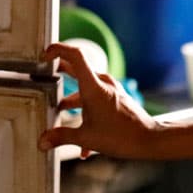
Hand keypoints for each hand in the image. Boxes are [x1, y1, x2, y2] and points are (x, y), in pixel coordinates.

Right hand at [35, 42, 159, 160]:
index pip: (75, 55)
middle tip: (44, 76)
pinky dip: (86, 113)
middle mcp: (102, 83)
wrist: (150, 140)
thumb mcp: (86, 138)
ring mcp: (111, 90)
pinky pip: (96, 100)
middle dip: (59, 73)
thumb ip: (61, 138)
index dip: (58, 50)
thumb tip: (42, 142)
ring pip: (85, 88)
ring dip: (72, 101)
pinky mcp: (116, 98)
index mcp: (93, 87)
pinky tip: (84, 142)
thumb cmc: (121, 136)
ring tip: (61, 115)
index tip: (44, 57)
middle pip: (76, 69)